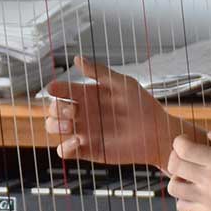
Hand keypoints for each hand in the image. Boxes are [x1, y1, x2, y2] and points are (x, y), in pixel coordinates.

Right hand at [44, 59, 185, 165]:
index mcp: (89, 96)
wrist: (157, 133)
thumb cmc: (144, 106)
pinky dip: (64, 147)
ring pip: (55, 128)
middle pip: (55, 110)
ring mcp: (85, 132)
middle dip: (56, 109)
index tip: (54, 88)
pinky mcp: (89, 150)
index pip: (64, 91)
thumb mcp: (123, 83)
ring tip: (70, 125)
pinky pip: (66, 151)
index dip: (56, 89)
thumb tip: (77, 59)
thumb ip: (99, 72)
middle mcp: (84, 114)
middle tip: (72, 110)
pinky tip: (77, 140)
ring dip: (55, 126)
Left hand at [165, 125, 210, 210]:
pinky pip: (182, 206)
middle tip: (183, 157)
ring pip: (174, 187)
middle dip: (175, 158)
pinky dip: (184, 199)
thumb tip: (210, 135)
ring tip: (188, 177)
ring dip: (178, 179)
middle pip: (174, 165)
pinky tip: (194, 194)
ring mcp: (208, 200)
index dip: (179, 142)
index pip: (184, 148)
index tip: (184, 142)